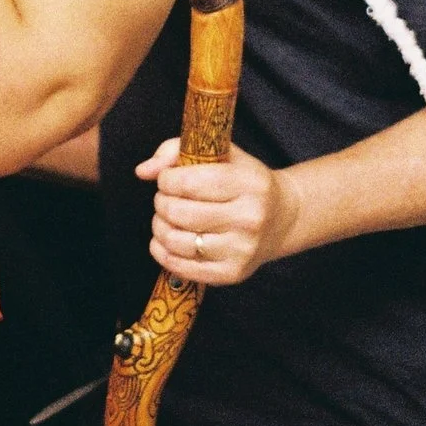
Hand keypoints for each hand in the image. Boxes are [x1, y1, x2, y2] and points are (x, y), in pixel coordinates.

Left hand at [139, 137, 296, 285]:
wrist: (283, 218)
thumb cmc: (246, 182)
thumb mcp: (222, 154)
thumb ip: (177, 151)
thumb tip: (143, 171)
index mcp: (250, 183)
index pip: (190, 182)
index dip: (166, 179)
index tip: (166, 178)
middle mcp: (250, 218)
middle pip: (181, 213)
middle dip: (161, 203)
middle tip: (165, 198)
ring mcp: (242, 249)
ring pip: (178, 241)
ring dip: (159, 227)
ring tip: (165, 218)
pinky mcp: (233, 274)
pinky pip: (183, 267)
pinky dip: (163, 253)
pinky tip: (164, 241)